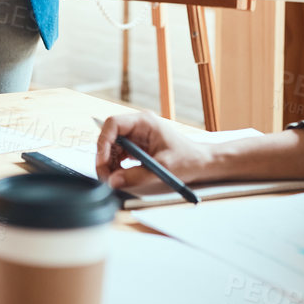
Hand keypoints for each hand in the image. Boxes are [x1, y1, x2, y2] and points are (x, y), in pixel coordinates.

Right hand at [95, 111, 221, 190]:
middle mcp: (138, 126)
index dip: (104, 142)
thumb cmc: (188, 159)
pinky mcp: (137, 147)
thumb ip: (136, 175)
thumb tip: (114, 181)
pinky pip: (119, 155)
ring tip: (113, 180)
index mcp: (144, 122)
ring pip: (112, 147)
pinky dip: (117, 167)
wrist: (201, 162)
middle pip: (110, 137)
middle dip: (104, 157)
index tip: (102, 160)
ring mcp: (137, 136)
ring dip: (109, 164)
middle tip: (105, 177)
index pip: (113, 124)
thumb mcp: (162, 168)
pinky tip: (121, 177)